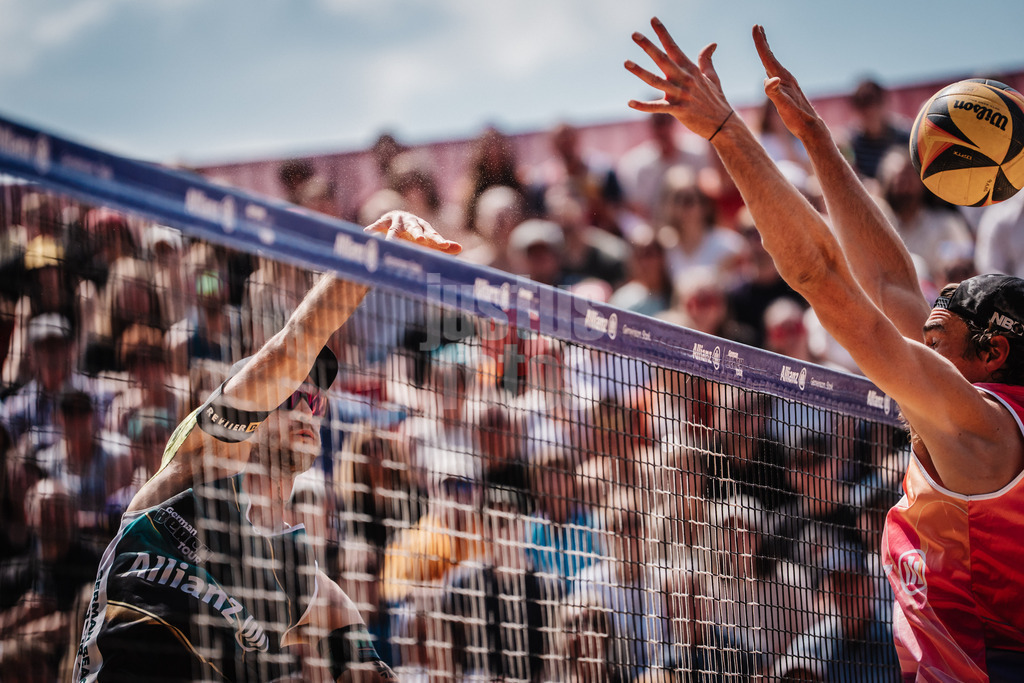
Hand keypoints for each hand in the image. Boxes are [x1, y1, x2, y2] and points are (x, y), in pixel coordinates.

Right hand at [363, 211, 461, 254]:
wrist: (398, 219)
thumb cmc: (415, 233)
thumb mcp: (428, 240)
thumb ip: (442, 245)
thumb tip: (460, 249)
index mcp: (424, 227)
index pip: (433, 234)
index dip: (438, 240)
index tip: (445, 245)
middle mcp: (412, 222)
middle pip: (415, 228)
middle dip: (418, 233)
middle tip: (421, 240)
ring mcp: (398, 221)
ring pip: (395, 229)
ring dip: (392, 236)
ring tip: (389, 243)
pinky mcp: (385, 221)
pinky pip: (378, 225)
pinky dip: (373, 229)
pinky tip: (367, 232)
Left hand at [625, 17, 733, 139]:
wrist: (723, 124)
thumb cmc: (716, 100)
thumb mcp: (713, 77)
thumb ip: (706, 60)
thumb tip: (712, 44)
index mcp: (690, 69)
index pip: (674, 47)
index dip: (663, 33)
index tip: (653, 20)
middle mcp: (684, 79)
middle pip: (663, 59)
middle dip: (648, 46)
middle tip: (634, 34)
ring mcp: (681, 95)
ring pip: (656, 81)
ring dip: (640, 72)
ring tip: (626, 62)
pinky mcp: (678, 111)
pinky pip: (658, 108)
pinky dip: (643, 106)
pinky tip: (630, 102)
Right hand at [752, 25, 823, 140]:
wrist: (811, 127)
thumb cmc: (797, 118)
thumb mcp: (784, 106)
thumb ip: (775, 92)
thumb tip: (768, 80)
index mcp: (783, 78)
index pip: (768, 57)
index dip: (760, 43)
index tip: (755, 27)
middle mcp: (785, 77)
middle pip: (771, 57)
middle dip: (763, 42)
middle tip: (758, 27)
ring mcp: (786, 83)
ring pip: (773, 64)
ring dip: (766, 53)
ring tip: (762, 44)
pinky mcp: (787, 90)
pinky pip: (774, 75)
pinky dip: (769, 68)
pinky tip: (767, 72)